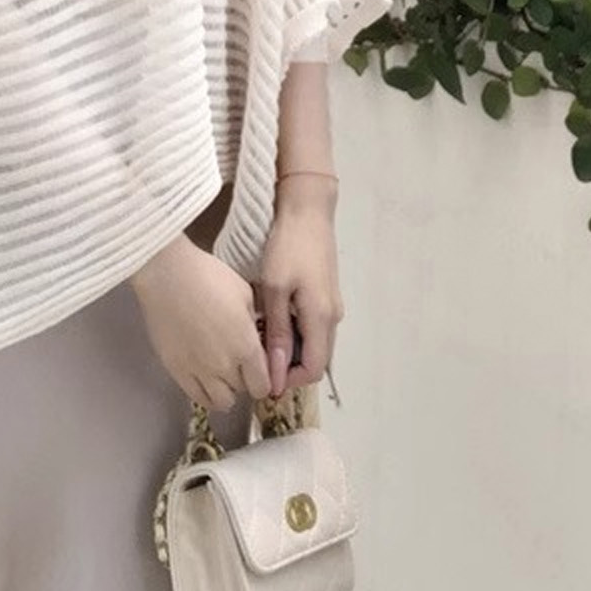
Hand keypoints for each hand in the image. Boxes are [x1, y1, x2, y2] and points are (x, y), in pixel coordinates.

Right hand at [130, 234, 271, 410]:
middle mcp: (224, 365)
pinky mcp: (176, 370)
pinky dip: (205, 391)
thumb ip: (258, 320)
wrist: (168, 275)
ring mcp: (198, 371)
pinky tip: (205, 374)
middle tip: (241, 360)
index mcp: (246, 346)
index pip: (263, 386)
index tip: (261, 367)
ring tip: (223, 370)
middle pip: (244, 391)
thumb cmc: (208, 276)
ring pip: (222, 402)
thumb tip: (262, 332)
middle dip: (246, 379)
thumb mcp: (245, 292)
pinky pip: (197, 397)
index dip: (265, 378)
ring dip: (226, 389)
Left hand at [257, 178, 343, 395]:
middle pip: (316, 359)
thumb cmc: (287, 247)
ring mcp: (332, 305)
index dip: (289, 380)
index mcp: (322, 319)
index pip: (314, 370)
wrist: (307, 210)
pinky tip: (272, 320)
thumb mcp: (275, 289)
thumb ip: (277, 332)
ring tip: (260, 337)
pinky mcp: (326, 295)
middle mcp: (333, 317)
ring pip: (315, 343)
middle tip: (257, 356)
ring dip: (290, 349)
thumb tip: (276, 373)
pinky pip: (314, 327)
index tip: (262, 374)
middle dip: (288, 366)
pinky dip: (295, 333)